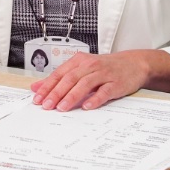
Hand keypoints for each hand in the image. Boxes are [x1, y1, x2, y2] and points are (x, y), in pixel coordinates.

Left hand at [31, 49, 169, 111]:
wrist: (133, 64)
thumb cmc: (104, 68)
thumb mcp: (81, 69)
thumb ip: (60, 78)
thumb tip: (37, 87)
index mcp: (79, 61)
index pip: (59, 74)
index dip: (47, 86)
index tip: (37, 99)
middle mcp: (89, 65)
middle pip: (69, 79)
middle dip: (56, 93)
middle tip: (46, 106)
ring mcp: (103, 73)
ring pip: (84, 84)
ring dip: (71, 96)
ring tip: (61, 108)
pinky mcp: (115, 83)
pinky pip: (104, 91)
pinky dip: (95, 99)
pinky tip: (87, 106)